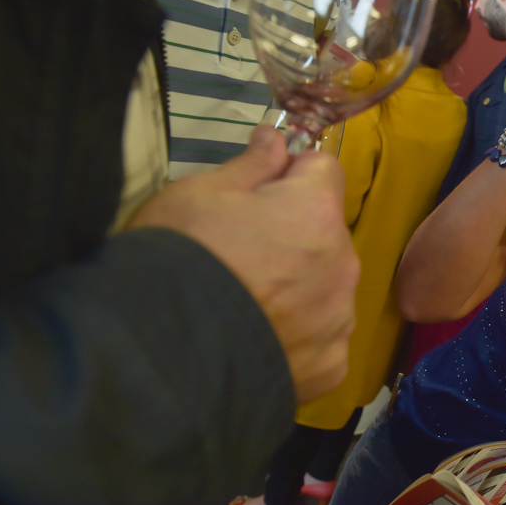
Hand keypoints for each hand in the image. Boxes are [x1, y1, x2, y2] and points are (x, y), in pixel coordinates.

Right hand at [130, 126, 358, 403]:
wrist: (162, 352)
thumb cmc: (180, 257)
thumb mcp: (200, 194)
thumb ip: (251, 165)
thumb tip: (278, 138)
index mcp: (317, 212)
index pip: (324, 170)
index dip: (291, 175)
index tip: (259, 192)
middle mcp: (343, 263)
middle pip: (327, 234)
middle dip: (295, 236)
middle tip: (241, 255)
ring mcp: (340, 319)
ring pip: (327, 289)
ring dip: (300, 289)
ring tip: (246, 305)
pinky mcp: (331, 366)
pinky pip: (321, 341)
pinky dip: (297, 339)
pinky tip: (257, 342)